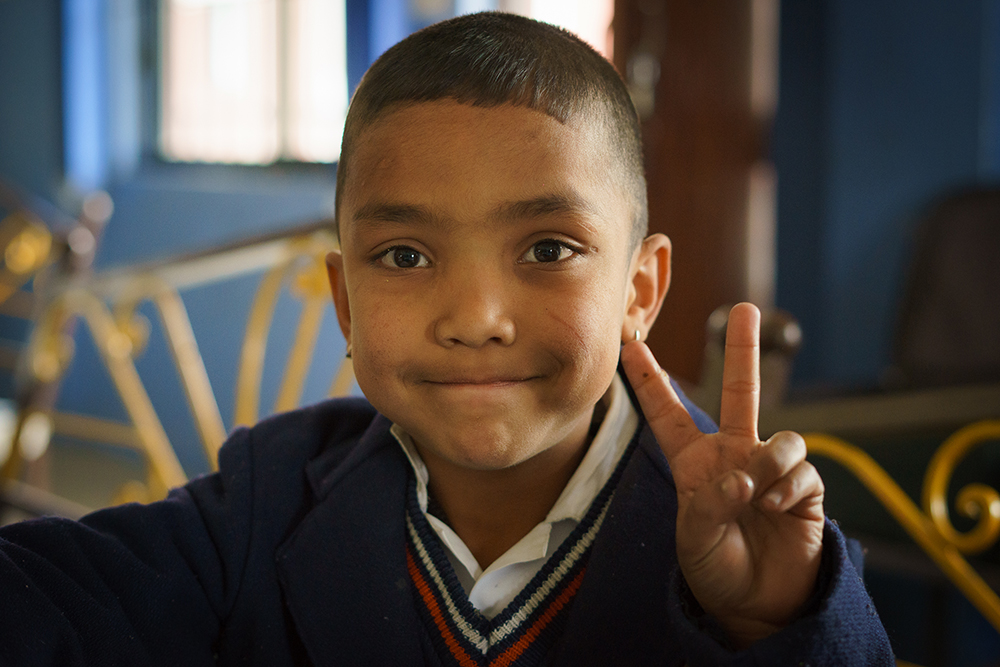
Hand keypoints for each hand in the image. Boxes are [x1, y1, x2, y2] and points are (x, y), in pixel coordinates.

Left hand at [620, 303, 824, 647]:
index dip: (650, 380)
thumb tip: (742, 477)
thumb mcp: (692, 539)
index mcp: (694, 462)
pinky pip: (801, 469)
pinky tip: (776, 508)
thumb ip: (707, 505)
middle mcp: (733, 455)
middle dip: (740, 350)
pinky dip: (787, 487)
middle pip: (738, 392)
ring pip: (780, 437)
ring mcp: (769, 468)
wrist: (757, 604)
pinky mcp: (802, 488)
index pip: (668, 413)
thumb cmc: (715, 568)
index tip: (629, 343)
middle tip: (744, 309)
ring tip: (756, 496)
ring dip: (768, 463)